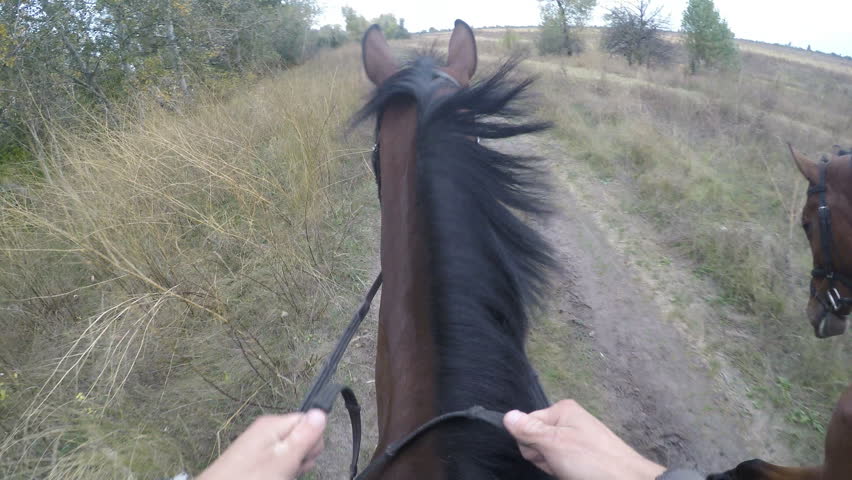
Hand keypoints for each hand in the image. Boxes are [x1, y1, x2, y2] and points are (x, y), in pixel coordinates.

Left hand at [197, 409, 326, 479]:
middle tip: (288, 471)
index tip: (302, 458)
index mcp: (274, 424)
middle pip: (300, 436)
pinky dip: (280, 471)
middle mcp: (266, 429)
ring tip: (279, 477)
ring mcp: (259, 444)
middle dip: (301, 456)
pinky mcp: (254, 457)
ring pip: (290, 451)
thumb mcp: (284, 459)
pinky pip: (277, 459)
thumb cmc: (252, 479)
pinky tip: (274, 478)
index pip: (309, 421)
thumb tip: (321, 411)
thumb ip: (305, 436)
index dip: (312, 441)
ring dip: (291, 466)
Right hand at [504, 400, 665, 479]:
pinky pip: (563, 461)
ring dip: (554, 465)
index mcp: (562, 410)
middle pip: (537, 438)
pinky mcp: (585, 454)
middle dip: (543, 456)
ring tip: (570, 470)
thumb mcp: (554, 444)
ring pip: (549, 453)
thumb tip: (506, 415)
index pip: (526, 424)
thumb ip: (528, 430)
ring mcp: (578, 437)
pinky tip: (575, 474)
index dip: (531, 444)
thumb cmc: (591, 461)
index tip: (548, 454)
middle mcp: (570, 420)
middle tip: (561, 464)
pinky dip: (564, 469)